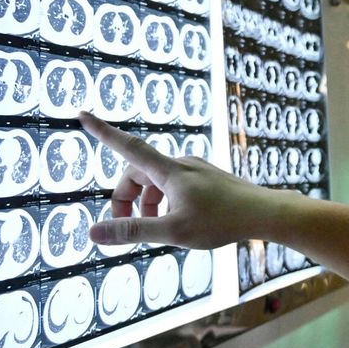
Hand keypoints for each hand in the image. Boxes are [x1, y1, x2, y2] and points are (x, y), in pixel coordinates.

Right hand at [79, 111, 275, 248]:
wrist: (266, 214)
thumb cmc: (223, 222)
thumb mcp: (173, 231)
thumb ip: (132, 230)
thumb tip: (93, 232)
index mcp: (170, 171)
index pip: (127, 146)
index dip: (103, 132)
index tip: (82, 115)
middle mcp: (182, 164)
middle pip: (138, 173)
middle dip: (126, 198)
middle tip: (128, 227)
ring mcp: (196, 170)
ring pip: (157, 182)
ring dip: (147, 203)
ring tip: (157, 228)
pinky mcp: (207, 178)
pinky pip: (174, 184)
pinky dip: (165, 202)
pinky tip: (179, 222)